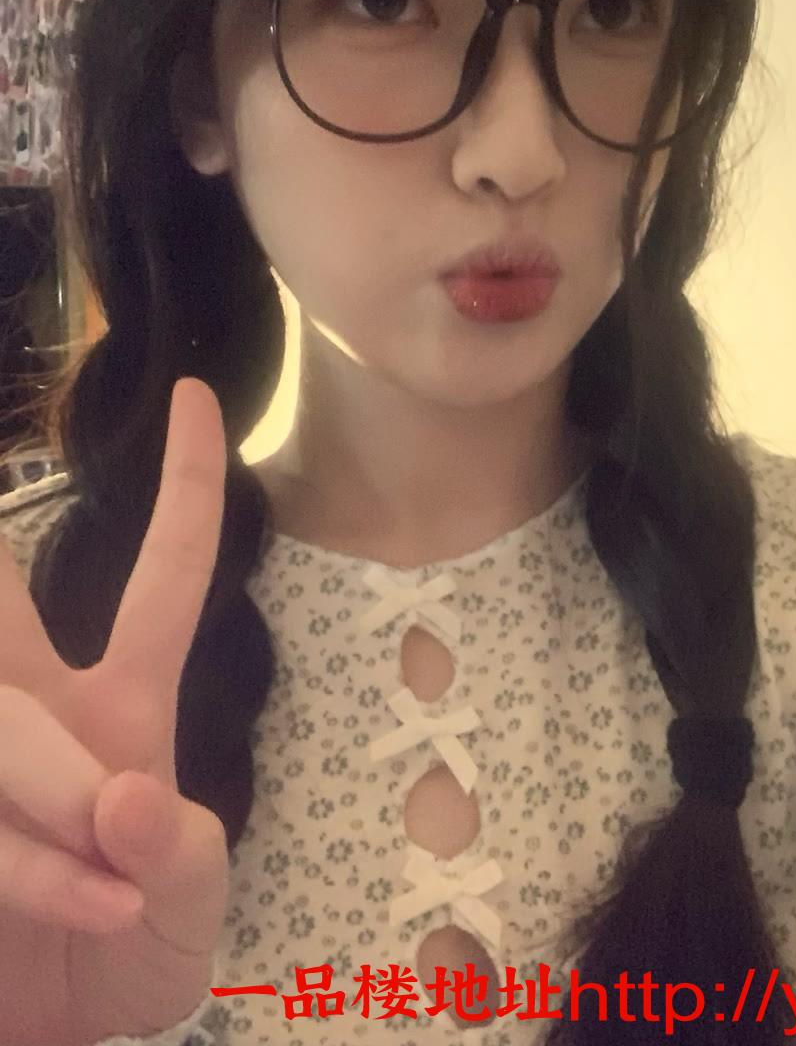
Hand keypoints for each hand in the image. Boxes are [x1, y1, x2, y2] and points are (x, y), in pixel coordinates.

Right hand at [0, 377, 229, 1045]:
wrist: (57, 1040)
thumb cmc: (130, 957)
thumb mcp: (188, 912)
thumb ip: (179, 860)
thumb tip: (122, 802)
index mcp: (124, 705)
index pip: (164, 574)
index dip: (187, 486)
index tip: (194, 396)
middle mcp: (39, 712)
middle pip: (8, 605)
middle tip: (57, 707)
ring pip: (4, 723)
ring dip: (49, 803)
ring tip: (103, 892)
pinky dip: (29, 872)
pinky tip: (66, 909)